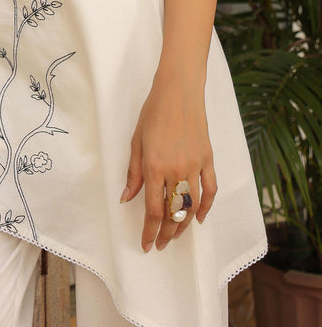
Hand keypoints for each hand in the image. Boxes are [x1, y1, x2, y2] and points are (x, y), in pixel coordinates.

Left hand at [119, 76, 216, 252]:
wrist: (178, 91)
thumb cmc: (153, 112)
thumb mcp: (136, 141)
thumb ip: (133, 173)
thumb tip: (126, 198)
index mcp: (154, 166)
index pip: (153, 210)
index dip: (149, 231)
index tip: (146, 244)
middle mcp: (175, 170)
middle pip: (173, 213)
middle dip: (166, 234)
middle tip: (160, 244)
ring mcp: (194, 165)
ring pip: (192, 207)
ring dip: (183, 226)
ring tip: (175, 236)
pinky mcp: (208, 159)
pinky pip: (210, 190)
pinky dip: (206, 207)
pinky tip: (200, 219)